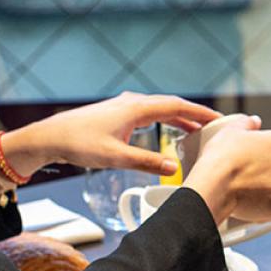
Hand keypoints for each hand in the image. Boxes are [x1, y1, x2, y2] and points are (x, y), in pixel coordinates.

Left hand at [0, 92, 220, 177]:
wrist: (50, 137)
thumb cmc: (79, 144)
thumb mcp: (115, 157)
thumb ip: (147, 162)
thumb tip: (174, 167)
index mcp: (136, 108)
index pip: (177, 106)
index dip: (200, 114)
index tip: (220, 119)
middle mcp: (133, 103)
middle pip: (172, 105)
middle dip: (195, 115)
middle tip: (216, 126)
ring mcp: (125, 106)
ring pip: (161, 109)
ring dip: (181, 118)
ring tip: (199, 131)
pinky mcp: (118, 114)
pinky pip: (151, 113)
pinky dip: (166, 120)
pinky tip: (169, 131)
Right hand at [181, 116, 270, 226]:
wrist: (215, 184)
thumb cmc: (222, 156)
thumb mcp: (232, 129)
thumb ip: (248, 123)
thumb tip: (255, 121)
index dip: (263, 155)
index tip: (250, 160)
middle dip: (269, 172)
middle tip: (247, 175)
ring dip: (269, 190)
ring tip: (247, 190)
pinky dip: (264, 207)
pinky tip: (250, 202)